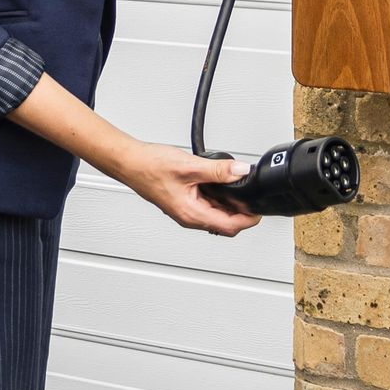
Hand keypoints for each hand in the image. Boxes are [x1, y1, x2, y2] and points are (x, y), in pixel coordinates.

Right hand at [106, 140, 262, 236]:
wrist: (130, 162)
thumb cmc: (150, 167)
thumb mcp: (190, 166)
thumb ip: (218, 171)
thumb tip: (241, 172)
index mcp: (192, 214)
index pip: (230, 227)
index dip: (249, 219)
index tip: (259, 208)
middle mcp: (190, 217)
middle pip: (226, 223)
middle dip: (241, 210)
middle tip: (249, 192)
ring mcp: (186, 210)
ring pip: (217, 213)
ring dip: (229, 201)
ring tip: (234, 181)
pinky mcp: (184, 201)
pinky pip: (207, 204)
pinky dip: (217, 195)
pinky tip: (218, 179)